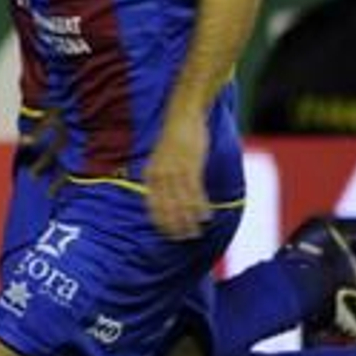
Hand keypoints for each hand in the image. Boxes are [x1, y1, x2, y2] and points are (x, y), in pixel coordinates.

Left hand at [143, 108, 210, 239]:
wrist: (182, 117)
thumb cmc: (174, 139)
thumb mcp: (161, 158)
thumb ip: (162, 175)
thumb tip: (166, 192)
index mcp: (151, 173)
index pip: (152, 204)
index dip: (160, 220)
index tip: (166, 233)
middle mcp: (160, 175)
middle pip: (167, 207)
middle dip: (174, 225)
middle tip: (182, 239)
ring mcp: (175, 171)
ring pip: (181, 203)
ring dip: (188, 220)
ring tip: (194, 233)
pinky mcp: (190, 167)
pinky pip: (195, 192)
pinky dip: (200, 206)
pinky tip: (205, 217)